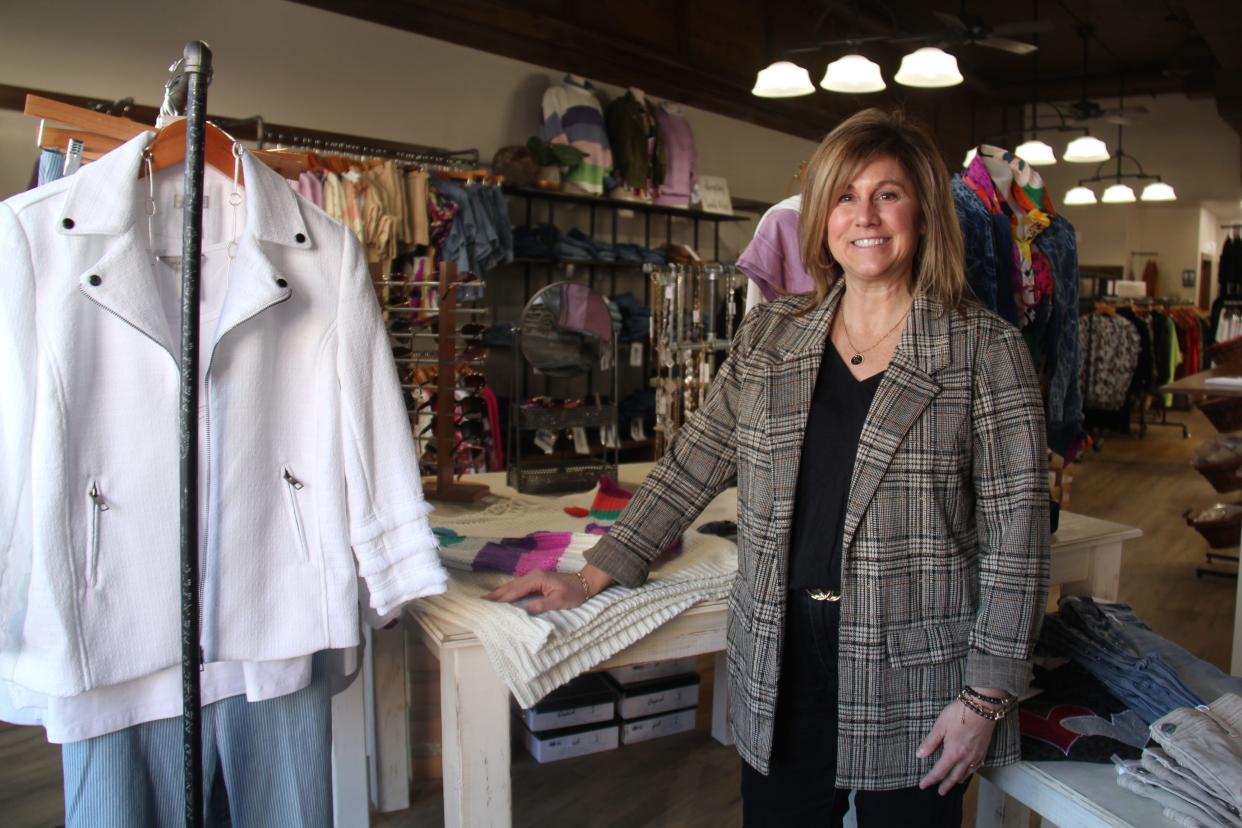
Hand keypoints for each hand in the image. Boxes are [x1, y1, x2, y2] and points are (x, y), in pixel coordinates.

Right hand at [483, 565, 613, 614]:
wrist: (585, 583)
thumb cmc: (574, 592)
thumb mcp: (560, 600)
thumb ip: (541, 605)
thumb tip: (524, 611)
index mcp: (536, 579)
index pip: (515, 591)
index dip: (501, 599)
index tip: (488, 605)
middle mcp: (532, 576)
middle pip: (510, 587)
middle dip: (496, 595)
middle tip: (480, 603)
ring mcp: (534, 577)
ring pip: (513, 586)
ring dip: (501, 594)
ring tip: (487, 602)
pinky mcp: (536, 581)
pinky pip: (518, 587)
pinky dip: (509, 593)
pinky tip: (503, 598)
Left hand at [916, 698, 998, 794]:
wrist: (983, 707)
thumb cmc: (960, 713)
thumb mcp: (940, 725)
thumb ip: (930, 742)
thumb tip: (920, 755)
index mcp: (953, 753)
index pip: (939, 772)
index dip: (930, 780)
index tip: (922, 786)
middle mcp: (965, 758)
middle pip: (953, 777)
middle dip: (945, 786)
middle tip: (939, 792)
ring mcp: (976, 756)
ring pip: (965, 774)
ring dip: (957, 781)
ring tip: (951, 784)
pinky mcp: (983, 751)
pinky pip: (975, 768)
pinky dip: (968, 773)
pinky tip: (966, 772)